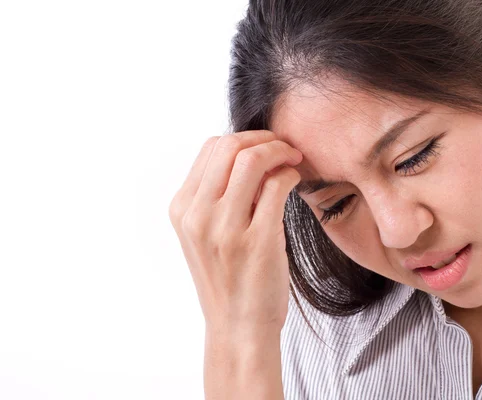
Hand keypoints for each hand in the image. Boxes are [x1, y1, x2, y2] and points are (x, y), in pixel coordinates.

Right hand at [168, 130, 302, 335]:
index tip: (265, 146)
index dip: (243, 138)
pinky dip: (290, 173)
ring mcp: (225, 229)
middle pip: (229, 146)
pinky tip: (295, 180)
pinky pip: (277, 186)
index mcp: (182, 210)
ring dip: (279, 150)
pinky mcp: (257, 240)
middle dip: (262, 137)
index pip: (210, 149)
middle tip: (284, 146)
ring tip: (293, 159)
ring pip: (252, 160)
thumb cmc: (228, 280)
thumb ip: (218, 197)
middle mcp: (197, 216)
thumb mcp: (205, 236)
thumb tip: (251, 156)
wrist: (238, 328)